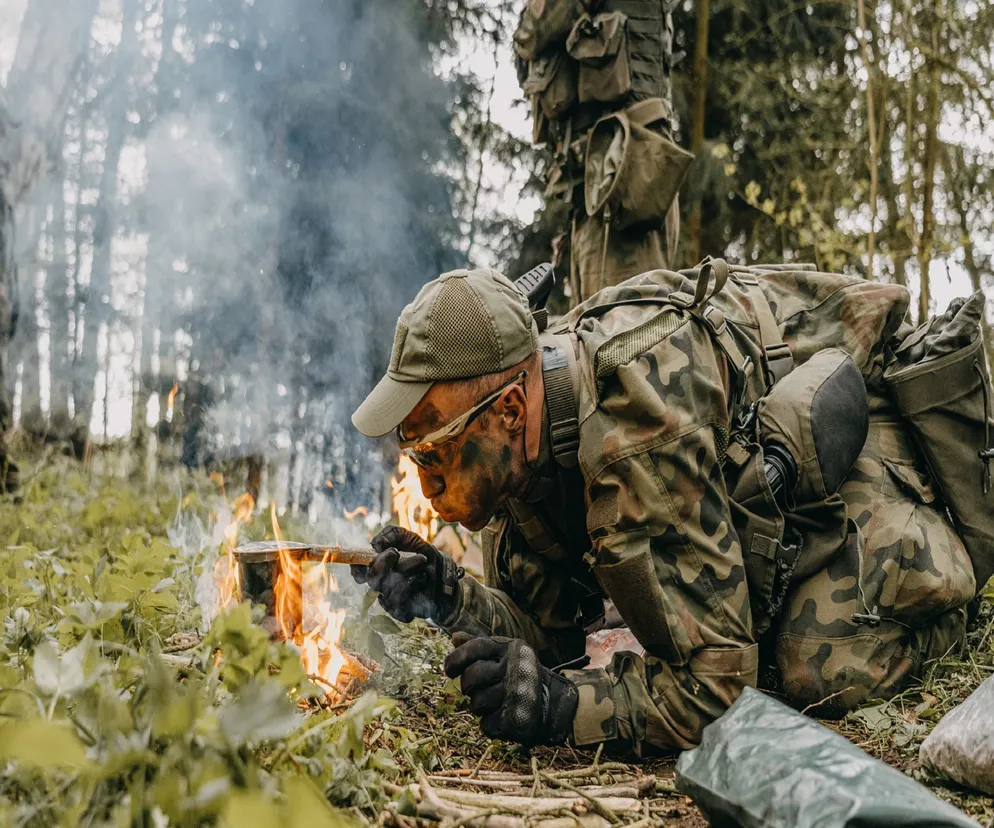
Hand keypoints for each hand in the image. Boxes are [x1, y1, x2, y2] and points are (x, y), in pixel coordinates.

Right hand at [351, 525, 462, 623]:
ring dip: (405, 570)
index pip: (359, 571)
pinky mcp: (400, 612)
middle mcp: (381, 585)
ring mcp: (390, 600)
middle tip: (395, 553)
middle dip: (382, 563)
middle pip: (371, 578)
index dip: (357, 566)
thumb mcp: (410, 538)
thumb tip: (375, 544)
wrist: (445, 575)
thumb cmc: (424, 555)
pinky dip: (410, 585)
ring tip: (421, 561)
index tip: (367, 556)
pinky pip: (397, 602)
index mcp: (378, 568)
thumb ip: (392, 534)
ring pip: (386, 588)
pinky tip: (421, 578)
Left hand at [444, 634, 577, 746]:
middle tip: (473, 689)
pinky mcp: (516, 719)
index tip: (449, 670)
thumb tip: (454, 636)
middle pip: (471, 677)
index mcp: (512, 648)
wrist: (555, 704)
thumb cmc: (521, 676)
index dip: (456, 659)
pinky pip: (485, 724)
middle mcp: (516, 668)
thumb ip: (480, 645)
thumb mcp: (505, 654)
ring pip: (476, 703)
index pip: (475, 647)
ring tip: (493, 702)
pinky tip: (502, 716)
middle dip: (467, 686)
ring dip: (479, 706)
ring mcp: (517, 694)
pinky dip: (489, 723)